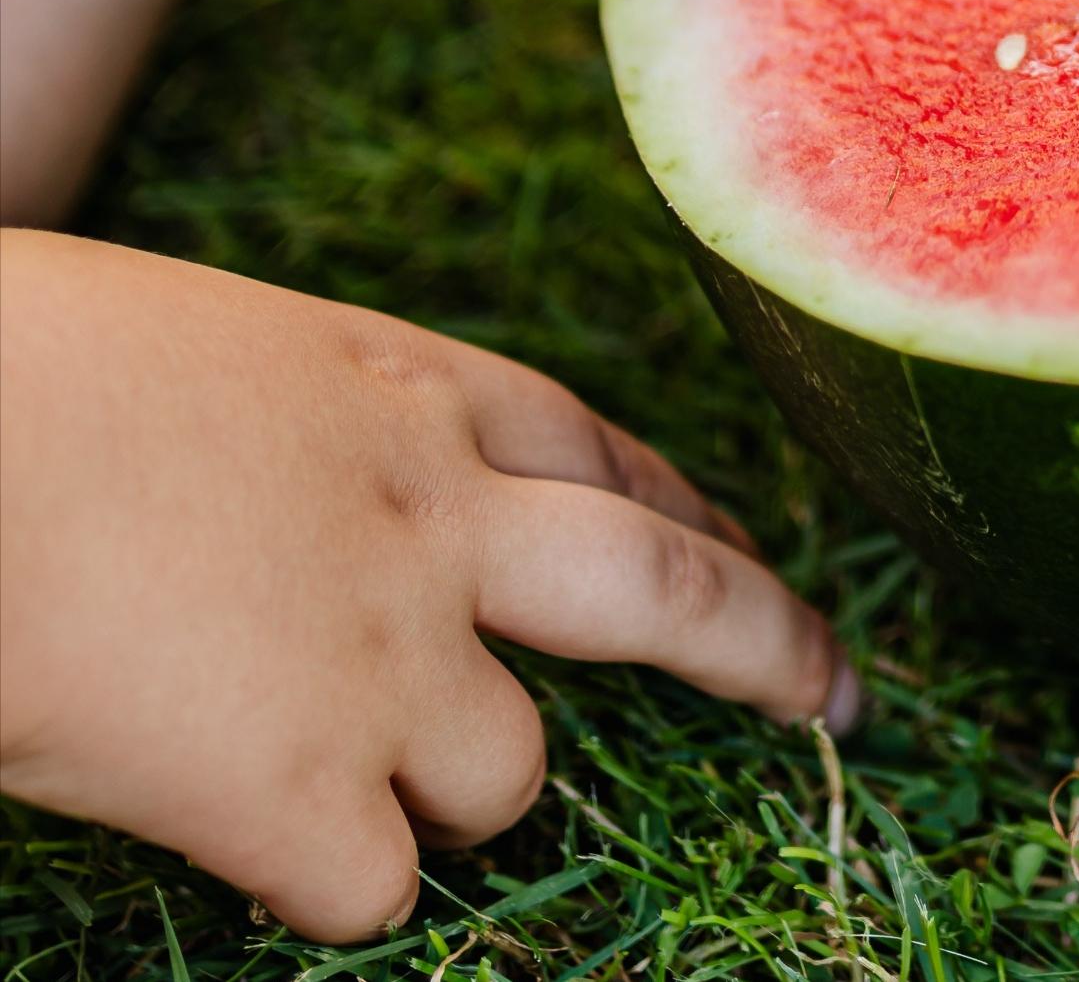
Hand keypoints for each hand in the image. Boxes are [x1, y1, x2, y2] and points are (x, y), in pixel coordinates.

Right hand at [0, 234, 852, 940]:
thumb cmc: (16, 364)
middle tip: (838, 692)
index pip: (591, 442)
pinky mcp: (296, 793)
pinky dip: (330, 888)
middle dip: (765, 642)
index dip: (676, 495)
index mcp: (402, 389)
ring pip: (511, 772)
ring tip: (367, 790)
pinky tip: (256, 858)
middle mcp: (437, 518)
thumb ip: (287, 426)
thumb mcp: (199, 347)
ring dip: (459, 792)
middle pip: (668, 589)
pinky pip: (373, 891)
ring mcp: (387, 658)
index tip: (735, 531)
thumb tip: (264, 478)